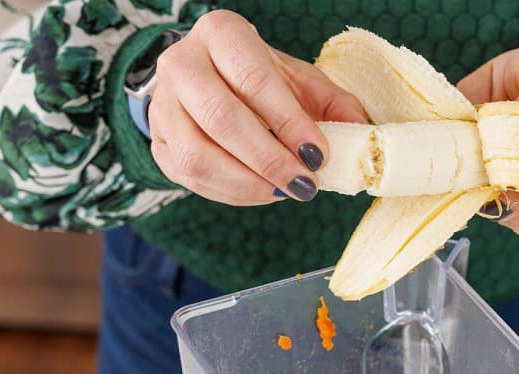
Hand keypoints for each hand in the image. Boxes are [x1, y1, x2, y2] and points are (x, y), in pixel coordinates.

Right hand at [148, 10, 365, 205]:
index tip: (318, 154)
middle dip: (268, 159)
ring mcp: (162, 107)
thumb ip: (331, 104)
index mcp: (220, 34)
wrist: (204, 80)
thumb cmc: (255, 78)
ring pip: (198, 156)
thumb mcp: (295, 79)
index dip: (288, 121)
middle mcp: (181, 64)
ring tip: (283, 191)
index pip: (253, 79)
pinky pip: (190, 180)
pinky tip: (262, 191)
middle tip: (304, 184)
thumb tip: (360, 133)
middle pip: (221, 119)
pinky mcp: (158, 144)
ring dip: (247, 183)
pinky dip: (231, 193)